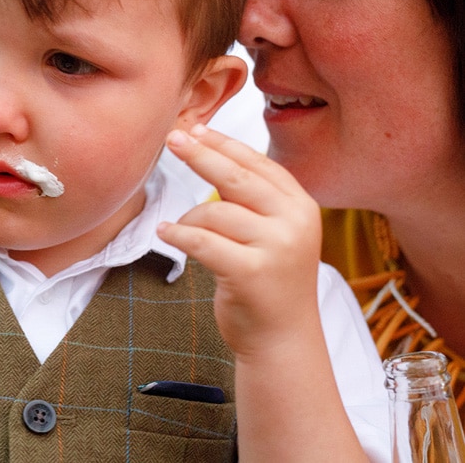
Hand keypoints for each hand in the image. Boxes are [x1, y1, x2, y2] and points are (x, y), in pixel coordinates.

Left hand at [159, 123, 323, 356]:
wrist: (283, 339)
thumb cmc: (270, 281)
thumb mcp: (275, 232)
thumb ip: (254, 199)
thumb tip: (209, 152)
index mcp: (302, 207)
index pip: (259, 164)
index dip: (225, 144)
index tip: (196, 129)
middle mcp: (295, 223)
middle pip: (236, 178)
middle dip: (200, 154)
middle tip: (172, 138)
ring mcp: (276, 248)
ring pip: (214, 214)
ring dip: (188, 219)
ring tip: (179, 230)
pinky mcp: (251, 273)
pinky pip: (201, 242)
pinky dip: (178, 235)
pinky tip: (165, 232)